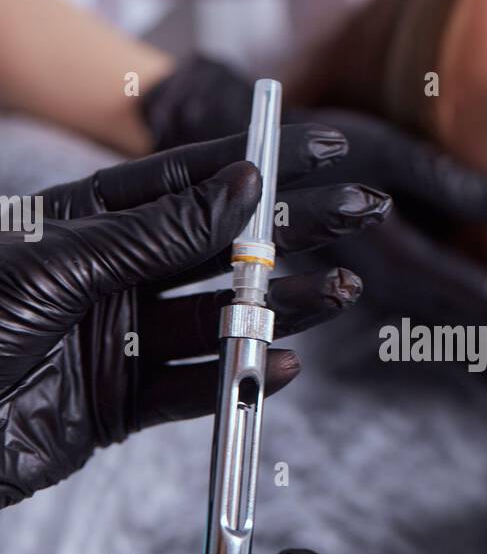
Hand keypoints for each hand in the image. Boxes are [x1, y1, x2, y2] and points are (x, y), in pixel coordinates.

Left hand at [0, 127, 387, 507]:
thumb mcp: (60, 265)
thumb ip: (157, 233)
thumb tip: (244, 188)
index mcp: (84, 221)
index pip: (188, 181)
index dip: (258, 162)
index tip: (320, 147)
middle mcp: (107, 275)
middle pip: (216, 248)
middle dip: (290, 233)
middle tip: (360, 214)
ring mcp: (114, 339)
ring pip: (215, 321)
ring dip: (278, 310)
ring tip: (340, 292)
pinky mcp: (115, 405)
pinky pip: (190, 389)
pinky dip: (235, 381)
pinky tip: (278, 364)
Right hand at [142, 55, 486, 358]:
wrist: (237, 173)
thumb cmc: (305, 146)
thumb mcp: (371, 145)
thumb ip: (443, 177)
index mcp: (390, 260)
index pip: (482, 300)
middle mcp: (388, 297)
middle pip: (483, 332)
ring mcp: (383, 304)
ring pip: (468, 338)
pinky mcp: (382, 296)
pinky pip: (449, 330)